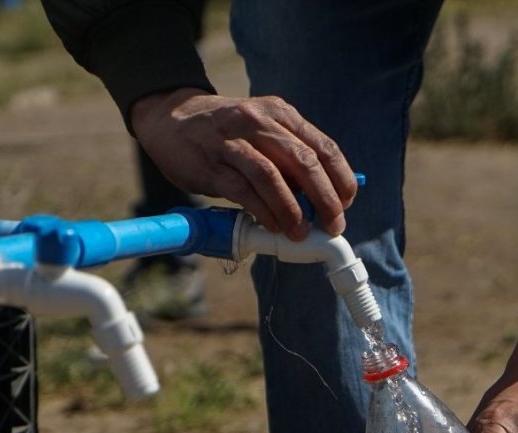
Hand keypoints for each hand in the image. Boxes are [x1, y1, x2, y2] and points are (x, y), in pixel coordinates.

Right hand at [129, 88, 357, 239]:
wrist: (170, 118)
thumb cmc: (223, 132)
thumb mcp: (261, 129)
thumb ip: (288, 155)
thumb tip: (320, 195)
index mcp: (279, 114)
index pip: (323, 146)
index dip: (340, 178)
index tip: (346, 203)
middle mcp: (259, 123)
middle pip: (304, 161)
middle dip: (325, 198)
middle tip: (333, 224)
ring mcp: (233, 142)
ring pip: (273, 176)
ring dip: (292, 209)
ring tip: (301, 232)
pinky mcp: (211, 164)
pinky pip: (243, 190)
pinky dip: (263, 211)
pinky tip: (272, 226)